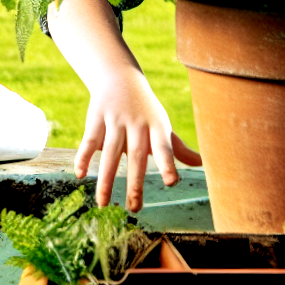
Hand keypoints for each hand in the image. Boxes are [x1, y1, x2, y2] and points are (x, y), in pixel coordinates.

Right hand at [73, 67, 201, 210]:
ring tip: (103, 204)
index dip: (168, 164)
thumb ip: (178, 148)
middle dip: (135, 183)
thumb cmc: (145, 108)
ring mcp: (116, 120)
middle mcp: (137, 124)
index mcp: (157, 126)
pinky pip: (90, 141)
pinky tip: (81, 175)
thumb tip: (203, 164)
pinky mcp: (96, 118)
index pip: (164, 147)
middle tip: (134, 208)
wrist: (119, 76)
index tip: (172, 182)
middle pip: (136, 156)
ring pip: (111, 153)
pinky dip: (84, 157)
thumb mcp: (162, 125)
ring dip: (106, 180)